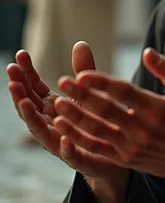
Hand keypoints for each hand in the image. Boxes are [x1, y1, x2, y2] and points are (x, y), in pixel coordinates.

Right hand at [7, 43, 123, 182]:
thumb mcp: (88, 93)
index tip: (20, 54)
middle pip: (30, 107)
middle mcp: (51, 124)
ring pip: (41, 131)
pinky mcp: (79, 160)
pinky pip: (70, 156)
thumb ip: (83, 71)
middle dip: (19, 92)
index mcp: (51, 107)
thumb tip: (80, 43)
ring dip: (30, 117)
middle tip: (12, 76)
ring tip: (24, 102)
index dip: (27, 72)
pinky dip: (65, 148)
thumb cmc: (94, 121)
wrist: (114, 154)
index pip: (34, 87)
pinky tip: (65, 138)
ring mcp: (60, 143)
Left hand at [54, 49, 164, 202]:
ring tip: (58, 104)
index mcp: (157, 108)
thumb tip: (147, 52)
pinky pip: (96, 148)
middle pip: (106, 110)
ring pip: (97, 130)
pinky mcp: (124, 159)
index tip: (82, 73)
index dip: (101, 83)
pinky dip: (77, 138)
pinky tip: (62, 127)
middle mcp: (143, 129)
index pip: (124, 93)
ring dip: (76, 117)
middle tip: (62, 81)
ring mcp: (132, 147)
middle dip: (82, 96)